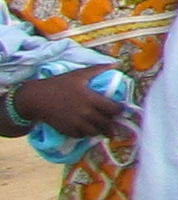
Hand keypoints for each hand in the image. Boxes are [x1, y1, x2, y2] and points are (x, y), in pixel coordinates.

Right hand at [15, 68, 129, 142]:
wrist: (36, 98)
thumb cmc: (59, 84)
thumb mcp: (79, 75)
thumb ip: (98, 70)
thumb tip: (116, 64)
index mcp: (91, 99)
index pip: (113, 109)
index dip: (119, 111)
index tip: (120, 111)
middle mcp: (86, 113)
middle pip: (106, 124)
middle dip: (112, 125)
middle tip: (115, 124)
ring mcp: (77, 123)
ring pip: (95, 132)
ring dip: (100, 131)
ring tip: (102, 128)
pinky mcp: (67, 131)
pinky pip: (82, 136)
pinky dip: (86, 134)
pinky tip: (87, 129)